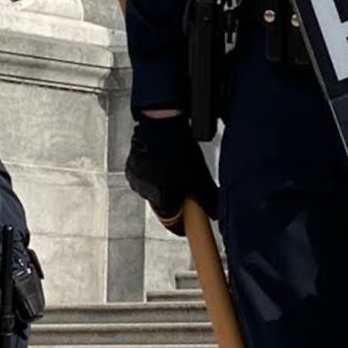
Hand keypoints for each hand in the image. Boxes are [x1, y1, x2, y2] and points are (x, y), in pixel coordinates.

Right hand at [125, 113, 217, 230]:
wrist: (160, 124)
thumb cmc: (179, 149)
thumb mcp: (199, 177)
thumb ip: (206, 198)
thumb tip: (215, 213)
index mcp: (162, 200)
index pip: (173, 223)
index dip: (184, 222)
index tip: (191, 219)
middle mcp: (146, 193)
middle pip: (164, 206)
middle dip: (176, 200)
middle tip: (187, 189)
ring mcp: (137, 180)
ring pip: (154, 191)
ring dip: (165, 186)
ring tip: (177, 171)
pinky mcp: (132, 167)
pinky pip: (146, 177)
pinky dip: (155, 174)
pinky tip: (165, 162)